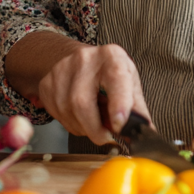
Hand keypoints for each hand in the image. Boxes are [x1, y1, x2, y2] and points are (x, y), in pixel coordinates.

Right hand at [5, 31, 150, 145]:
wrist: (78, 59)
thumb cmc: (108, 72)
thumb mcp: (128, 81)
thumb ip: (137, 107)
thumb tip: (147, 132)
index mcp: (112, 57)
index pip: (116, 78)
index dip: (118, 104)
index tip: (120, 125)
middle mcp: (85, 59)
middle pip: (83, 103)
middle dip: (95, 129)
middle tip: (106, 136)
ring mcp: (61, 71)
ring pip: (69, 113)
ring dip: (83, 128)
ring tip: (93, 120)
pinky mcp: (47, 84)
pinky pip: (57, 115)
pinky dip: (71, 124)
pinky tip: (79, 115)